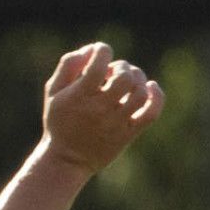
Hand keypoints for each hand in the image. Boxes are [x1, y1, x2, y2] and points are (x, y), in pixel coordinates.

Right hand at [41, 42, 164, 174]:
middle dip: (123, 67)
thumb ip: (68, 66)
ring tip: (128, 81)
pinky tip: (151, 88)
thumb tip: (90, 50)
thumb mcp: (53, 92)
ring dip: (138, 79)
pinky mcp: (128, 133)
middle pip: (124, 78)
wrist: (67, 159)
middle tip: (114, 72)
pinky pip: (151, 113)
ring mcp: (116, 122)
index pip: (99, 64)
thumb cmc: (60, 121)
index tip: (100, 53)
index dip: (102, 50)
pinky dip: (156, 96)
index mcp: (79, 96)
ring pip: (139, 93)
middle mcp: (99, 108)